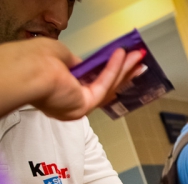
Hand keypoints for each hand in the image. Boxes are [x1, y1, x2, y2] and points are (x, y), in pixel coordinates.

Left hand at [1, 38, 144, 119]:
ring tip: (138, 55)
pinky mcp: (85, 106)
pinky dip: (114, 69)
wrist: (30, 72)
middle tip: (138, 61)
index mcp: (60, 88)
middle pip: (103, 85)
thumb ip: (74, 61)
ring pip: (107, 85)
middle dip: (123, 71)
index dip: (105, 70)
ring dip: (124, 69)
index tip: (118, 61)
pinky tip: (123, 56)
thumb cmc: (37, 60)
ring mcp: (78, 105)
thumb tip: (85, 65)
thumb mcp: (59, 54)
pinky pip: (103, 85)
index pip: (87, 81)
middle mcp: (70, 100)